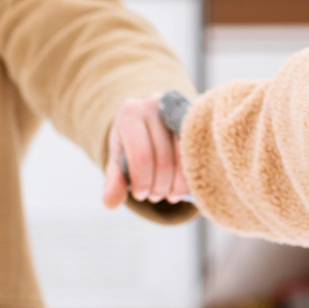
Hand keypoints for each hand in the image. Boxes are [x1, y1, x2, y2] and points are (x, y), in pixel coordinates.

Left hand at [102, 92, 191, 207]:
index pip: (142, 156)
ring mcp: (179, 109)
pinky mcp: (195, 117)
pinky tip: (184, 185)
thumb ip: (113, 181)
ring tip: (169, 194)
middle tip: (155, 197)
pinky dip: (190, 173)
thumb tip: (110, 203)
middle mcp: (155, 105)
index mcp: (130, 114)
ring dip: (177, 184)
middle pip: (164, 159)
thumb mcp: (118, 160)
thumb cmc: (131, 143)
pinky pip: (198, 149)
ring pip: (185, 157)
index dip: (143, 181)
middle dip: (159, 186)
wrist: (148, 119)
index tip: (140, 195)